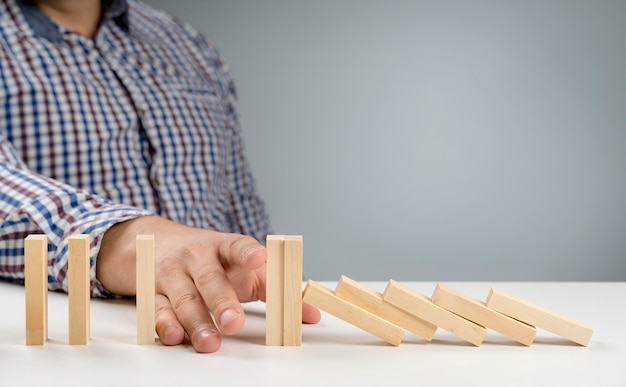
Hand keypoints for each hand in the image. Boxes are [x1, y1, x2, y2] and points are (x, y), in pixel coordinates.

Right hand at [96, 216, 320, 352]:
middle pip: (210, 278)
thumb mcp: (245, 268)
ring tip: (210, 343)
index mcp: (224, 247)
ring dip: (197, 322)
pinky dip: (164, 325)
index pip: (236, 246)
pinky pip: (157, 310)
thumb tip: (310, 316)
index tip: (259, 257)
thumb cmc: (213, 260)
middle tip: (233, 323)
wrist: (157, 242)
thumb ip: (276, 289)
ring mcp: (173, 274)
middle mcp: (197, 258)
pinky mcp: (153, 293)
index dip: (247, 252)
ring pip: (184, 299)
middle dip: (222, 301)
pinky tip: (175, 337)